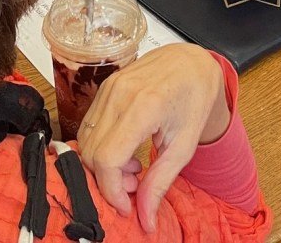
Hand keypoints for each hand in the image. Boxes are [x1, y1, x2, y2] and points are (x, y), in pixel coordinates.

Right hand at [75, 44, 228, 232]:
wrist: (191, 62)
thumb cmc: (194, 98)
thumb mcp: (185, 145)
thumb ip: (161, 182)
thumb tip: (145, 218)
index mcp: (144, 106)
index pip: (108, 159)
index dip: (112, 190)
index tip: (127, 205)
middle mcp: (120, 94)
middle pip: (93, 153)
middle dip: (109, 180)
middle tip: (136, 184)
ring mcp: (108, 88)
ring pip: (86, 141)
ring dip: (104, 164)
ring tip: (134, 166)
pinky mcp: (104, 87)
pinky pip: (89, 126)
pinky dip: (102, 146)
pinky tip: (126, 149)